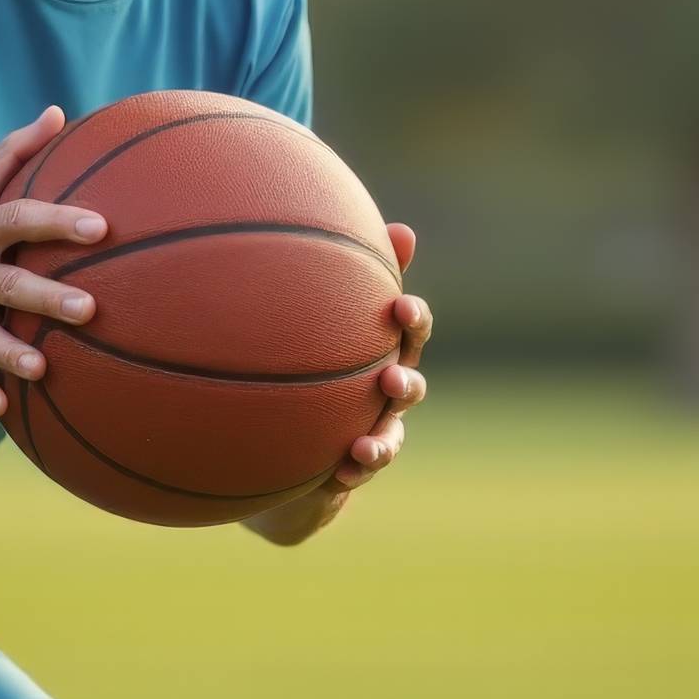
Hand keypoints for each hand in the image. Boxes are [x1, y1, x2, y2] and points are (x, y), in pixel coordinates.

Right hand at [0, 106, 106, 413]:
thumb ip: (14, 152)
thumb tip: (58, 113)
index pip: (22, 217)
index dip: (59, 221)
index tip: (100, 226)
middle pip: (10, 281)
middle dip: (48, 297)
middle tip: (90, 309)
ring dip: (12, 351)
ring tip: (42, 367)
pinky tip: (1, 407)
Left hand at [244, 220, 432, 544]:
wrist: (285, 436)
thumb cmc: (308, 362)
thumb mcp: (316, 319)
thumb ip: (336, 276)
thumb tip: (354, 225)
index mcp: (381, 350)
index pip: (409, 331)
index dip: (412, 320)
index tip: (399, 307)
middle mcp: (383, 393)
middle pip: (410, 387)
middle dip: (406, 385)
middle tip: (389, 380)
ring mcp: (371, 430)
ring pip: (390, 437)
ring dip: (384, 440)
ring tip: (366, 446)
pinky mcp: (350, 467)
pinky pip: (358, 472)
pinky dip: (352, 472)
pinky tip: (338, 472)